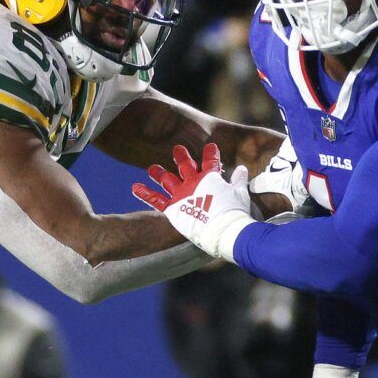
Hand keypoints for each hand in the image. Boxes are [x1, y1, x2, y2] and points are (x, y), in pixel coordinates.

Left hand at [131, 143, 255, 259]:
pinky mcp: (173, 208)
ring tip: (152, 169)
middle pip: (185, 165)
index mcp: (211, 177)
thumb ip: (238, 180)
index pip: (210, 160)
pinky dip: (145, 193)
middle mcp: (193, 182)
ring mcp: (182, 194)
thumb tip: (241, 169)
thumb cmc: (235, 213)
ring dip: (159, 173)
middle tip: (177, 150)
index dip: (211, 153)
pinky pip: (156, 200)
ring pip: (166, 180)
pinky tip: (135, 187)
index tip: (210, 147)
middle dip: (181, 156)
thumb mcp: (240, 194)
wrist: (224, 230)